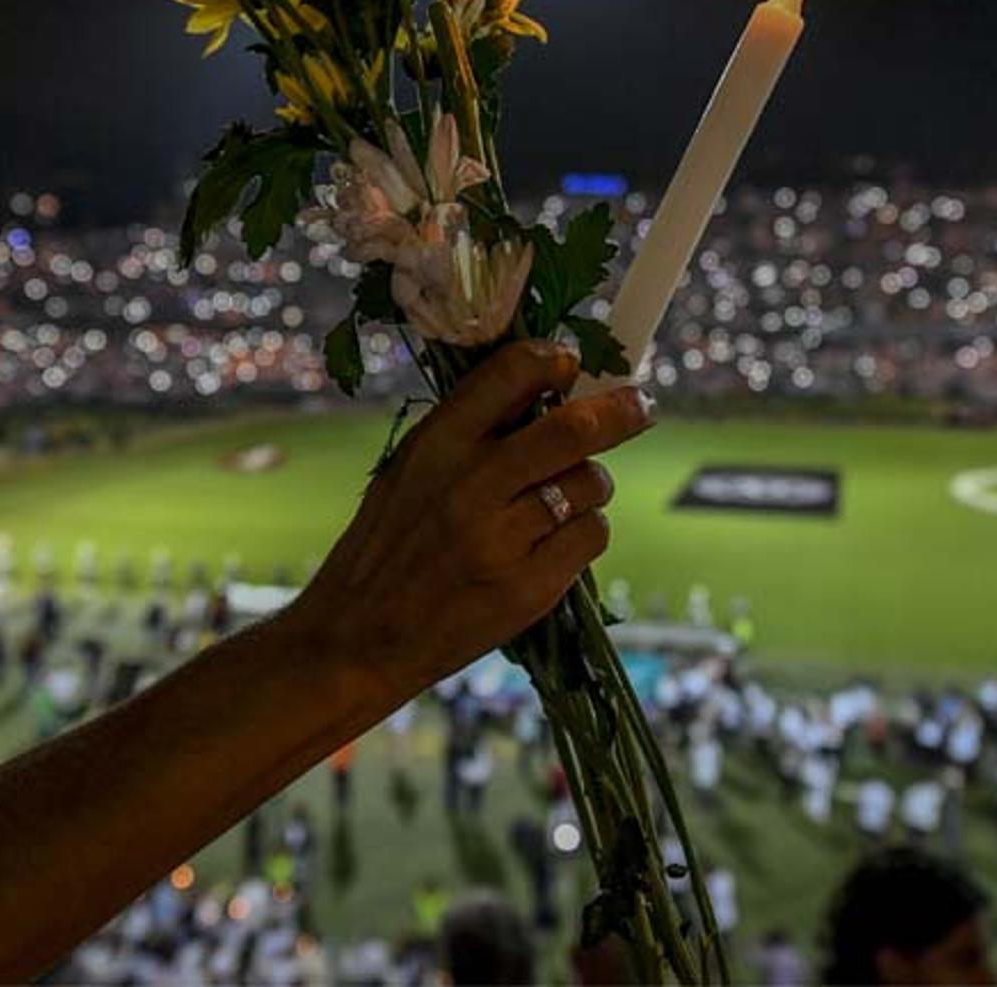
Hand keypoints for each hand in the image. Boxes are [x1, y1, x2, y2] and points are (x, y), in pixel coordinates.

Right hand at [286, 340, 655, 706]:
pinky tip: (557, 543)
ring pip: (590, 483)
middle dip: (621, 410)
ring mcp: (500, 541)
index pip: (512, 372)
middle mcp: (470, 485)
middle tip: (639, 406)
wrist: (357, 638)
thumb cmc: (387, 547)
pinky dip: (587, 532)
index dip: (553, 358)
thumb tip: (548, 390)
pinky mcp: (527, 590)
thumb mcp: (408, 471)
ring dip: (592, 484)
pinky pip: (591, 537)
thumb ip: (467, 432)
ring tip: (567, 498)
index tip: (571, 363)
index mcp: (436, 445)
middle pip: (574, 428)